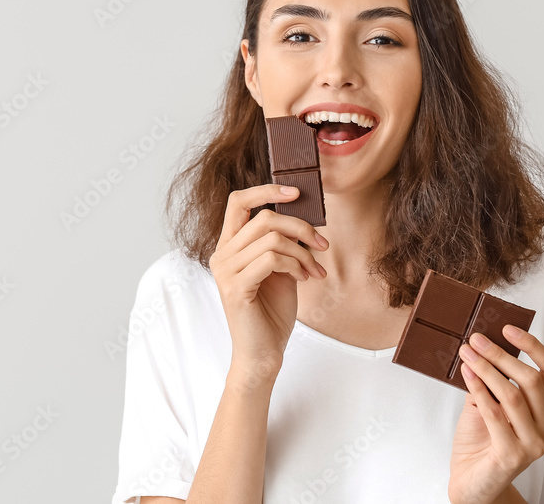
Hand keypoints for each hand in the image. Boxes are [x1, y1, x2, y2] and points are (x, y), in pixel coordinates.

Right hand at [208, 184, 327, 387]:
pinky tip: (303, 279)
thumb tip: (304, 218)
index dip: (266, 189)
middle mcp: (221, 255)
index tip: (297, 192)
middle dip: (301, 227)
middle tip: (322, 246)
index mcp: (229, 246)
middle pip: (264, 217)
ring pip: (271, 238)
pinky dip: (295, 265)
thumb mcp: (281, 269)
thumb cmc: (271, 313)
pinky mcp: (235, 287)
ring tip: (315, 270)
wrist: (263, 353)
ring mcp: (225, 271)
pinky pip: (271, 259)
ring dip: (303, 253)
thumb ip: (283, 243)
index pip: (238, 202)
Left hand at [447, 325, 543, 503]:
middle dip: (501, 355)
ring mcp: (534, 444)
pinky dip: (479, 389)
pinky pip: (495, 414)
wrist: (472, 482)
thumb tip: (481, 345)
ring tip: (466, 353)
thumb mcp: (489, 403)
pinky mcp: (513, 455)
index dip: (533, 346)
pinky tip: (466, 374)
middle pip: (531, 380)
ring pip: (513, 395)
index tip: (507, 328)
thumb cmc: (481, 440)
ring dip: (486, 369)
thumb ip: (492, 380)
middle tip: (476, 340)